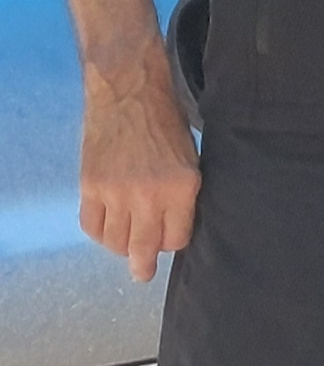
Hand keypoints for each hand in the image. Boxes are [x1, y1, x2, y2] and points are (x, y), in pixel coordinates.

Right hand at [78, 70, 198, 282]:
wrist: (130, 91)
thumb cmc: (167, 121)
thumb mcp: (191, 159)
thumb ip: (183, 194)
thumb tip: (174, 227)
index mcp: (182, 187)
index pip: (177, 239)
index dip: (174, 242)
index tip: (171, 241)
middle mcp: (149, 195)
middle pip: (144, 248)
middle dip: (144, 266)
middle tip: (142, 274)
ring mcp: (116, 193)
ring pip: (115, 241)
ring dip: (121, 246)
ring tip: (126, 244)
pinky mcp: (90, 186)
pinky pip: (91, 226)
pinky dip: (99, 233)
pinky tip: (107, 229)